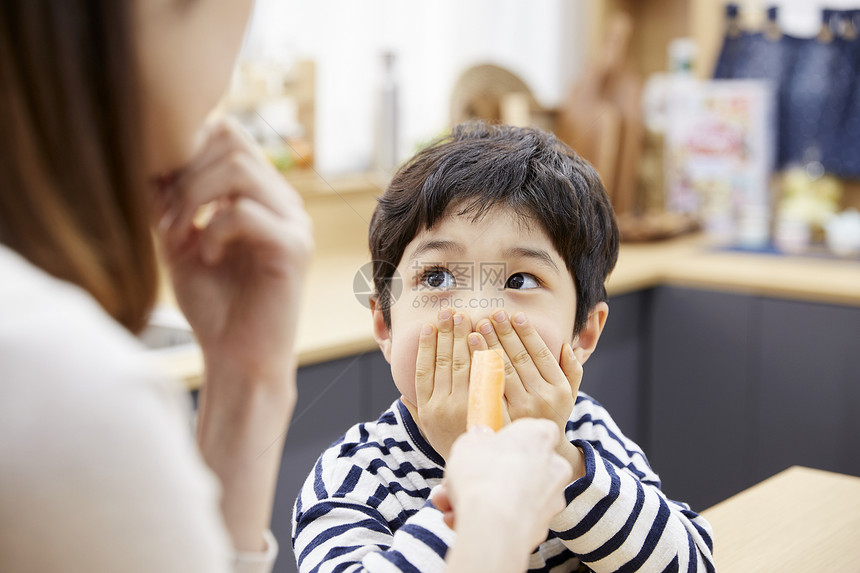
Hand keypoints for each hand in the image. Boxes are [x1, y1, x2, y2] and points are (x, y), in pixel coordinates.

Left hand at [154, 117, 312, 387]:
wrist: (238, 359)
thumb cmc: (214, 306)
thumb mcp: (180, 242)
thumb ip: (170, 199)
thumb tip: (147, 154)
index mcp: (261, 194)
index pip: (227, 134)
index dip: (185, 148)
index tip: (157, 189)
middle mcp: (283, 201)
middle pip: (232, 141)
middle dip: (185, 173)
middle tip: (166, 217)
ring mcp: (294, 222)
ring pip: (239, 170)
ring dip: (194, 197)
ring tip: (180, 234)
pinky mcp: (294, 248)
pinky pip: (245, 213)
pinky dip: (213, 231)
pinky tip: (207, 256)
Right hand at [412, 309, 500, 460]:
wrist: (484, 473)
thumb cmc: (456, 446)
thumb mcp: (431, 433)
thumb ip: (418, 412)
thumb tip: (404, 397)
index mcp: (427, 409)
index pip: (423, 370)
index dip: (425, 347)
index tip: (428, 326)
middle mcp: (443, 406)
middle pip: (444, 362)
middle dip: (447, 334)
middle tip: (450, 312)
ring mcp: (466, 406)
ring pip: (463, 364)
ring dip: (464, 337)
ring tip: (466, 317)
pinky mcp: (488, 408)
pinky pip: (485, 375)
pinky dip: (484, 354)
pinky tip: (485, 339)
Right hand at [435, 419, 572, 568]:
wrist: (492, 527)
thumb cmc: (481, 477)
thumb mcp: (467, 445)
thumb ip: (476, 439)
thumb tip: (481, 437)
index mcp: (540, 437)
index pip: (538, 429)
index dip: (513, 437)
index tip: (490, 445)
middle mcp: (554, 467)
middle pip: (522, 466)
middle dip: (489, 475)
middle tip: (461, 479)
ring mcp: (551, 500)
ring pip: (514, 495)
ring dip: (483, 499)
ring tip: (449, 503)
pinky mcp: (542, 527)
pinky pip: (513, 518)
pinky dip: (491, 519)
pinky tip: (459, 521)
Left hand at [474, 310, 582, 466]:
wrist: (534, 450)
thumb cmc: (550, 414)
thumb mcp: (568, 394)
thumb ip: (572, 370)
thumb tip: (567, 346)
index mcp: (558, 389)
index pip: (541, 354)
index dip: (528, 333)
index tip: (516, 315)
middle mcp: (540, 399)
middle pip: (519, 359)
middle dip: (505, 334)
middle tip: (493, 314)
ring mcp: (519, 410)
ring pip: (501, 372)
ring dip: (488, 347)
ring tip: (477, 328)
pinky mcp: (499, 419)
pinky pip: (486, 390)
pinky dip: (477, 371)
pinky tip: (469, 356)